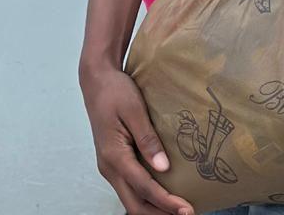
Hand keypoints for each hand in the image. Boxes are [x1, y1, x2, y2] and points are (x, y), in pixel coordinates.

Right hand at [79, 60, 194, 214]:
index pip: (144, 188)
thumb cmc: (115, 91)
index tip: (186, 210)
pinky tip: (162, 195)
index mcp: (114, 156)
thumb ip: (147, 139)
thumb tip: (162, 168)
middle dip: (160, 214)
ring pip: (131, 199)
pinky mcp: (113, 162)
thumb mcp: (134, 110)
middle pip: (134, 204)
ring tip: (176, 209)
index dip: (166, 202)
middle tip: (186, 214)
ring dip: (153, 208)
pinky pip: (130, 187)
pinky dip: (146, 197)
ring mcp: (109, 166)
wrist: (96, 80)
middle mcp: (109, 167)